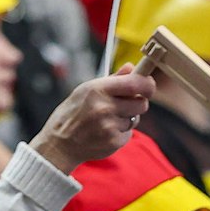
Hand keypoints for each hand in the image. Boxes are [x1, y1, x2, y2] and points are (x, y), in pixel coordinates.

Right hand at [29, 65, 154, 171]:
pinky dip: (121, 132)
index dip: (147, 83)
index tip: (148, 84)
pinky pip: (128, 133)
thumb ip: (113, 80)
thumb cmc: (73, 113)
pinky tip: (105, 131)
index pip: (134, 83)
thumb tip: (131, 67)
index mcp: (98, 89)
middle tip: (126, 104)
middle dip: (138, 102)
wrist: (60, 143)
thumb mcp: (87, 89)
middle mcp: (105, 107)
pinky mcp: (113, 142)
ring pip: (135, 119)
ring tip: (107, 119)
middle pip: (141, 103)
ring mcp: (109, 126)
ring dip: (127, 118)